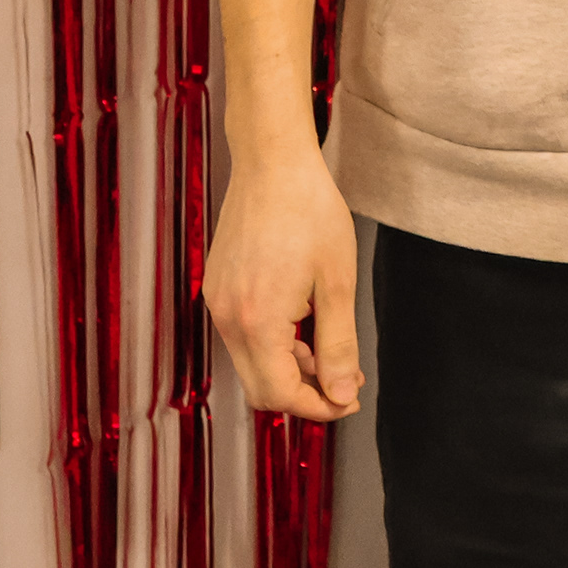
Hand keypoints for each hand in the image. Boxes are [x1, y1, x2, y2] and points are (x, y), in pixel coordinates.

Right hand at [204, 140, 366, 422]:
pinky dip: (272, 343)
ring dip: (289, 367)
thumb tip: (342, 394)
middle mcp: (228, 317)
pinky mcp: (217, 287)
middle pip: (260, 388)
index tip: (350, 398)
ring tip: (328, 348)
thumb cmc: (310, 210)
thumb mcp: (337, 282)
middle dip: (304, 392)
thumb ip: (338, 345)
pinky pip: (242, 335)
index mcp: (257, 320)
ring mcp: (218, 301)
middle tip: (345, 381)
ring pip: (251, 362)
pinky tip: (302, 321)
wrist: (273, 161)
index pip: (280, 394)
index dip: (319, 406)